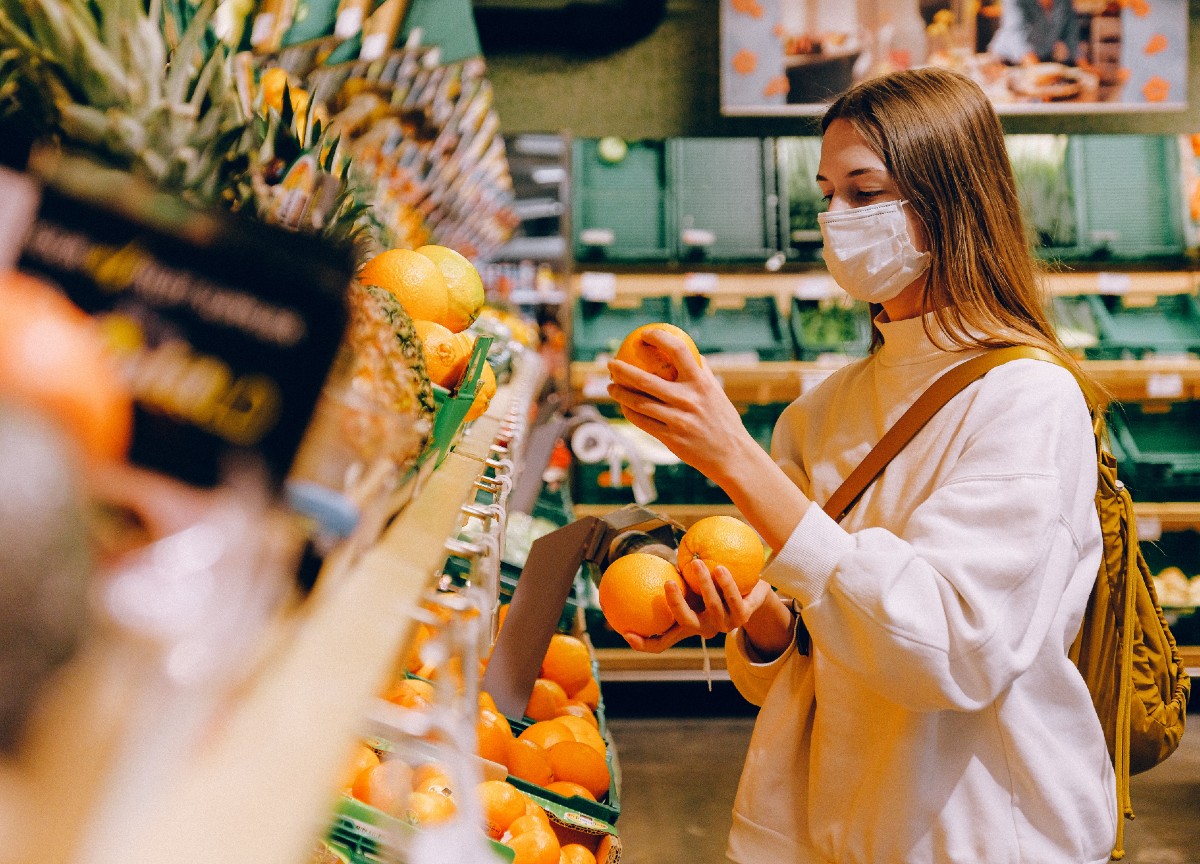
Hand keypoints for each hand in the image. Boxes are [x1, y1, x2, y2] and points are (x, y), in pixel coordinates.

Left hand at [606, 329, 751, 482]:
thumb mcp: (717, 393)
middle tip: (611, 364)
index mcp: (701, 383)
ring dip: (620, 393)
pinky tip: (624, 407)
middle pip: (646, 379)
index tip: (645, 334)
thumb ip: (702, 372)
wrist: (731, 455)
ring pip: (639, 403)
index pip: (679, 350)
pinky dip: (630, 412)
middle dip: (622, 369)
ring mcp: (678, 420)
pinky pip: (642, 422)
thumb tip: (689, 352)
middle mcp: (688, 399)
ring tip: (611, 386)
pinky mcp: (670, 438)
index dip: (659, 338)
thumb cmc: (723, 420)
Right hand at [622, 559, 772, 653]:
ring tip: (696, 563)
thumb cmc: (716, 585)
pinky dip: (726, 584)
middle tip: (668, 582)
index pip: (662, 642)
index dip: (643, 643)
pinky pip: (734, 599)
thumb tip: (642, 564)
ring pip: (712, 608)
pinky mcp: (745, 616)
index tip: (626, 632)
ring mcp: (726, 625)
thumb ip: (674, 581)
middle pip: (686, 621)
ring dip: (704, 584)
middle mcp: (705, 628)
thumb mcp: (692, 586)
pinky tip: (720, 567)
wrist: (755, 591)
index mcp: (689, 625)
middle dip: (676, 604)